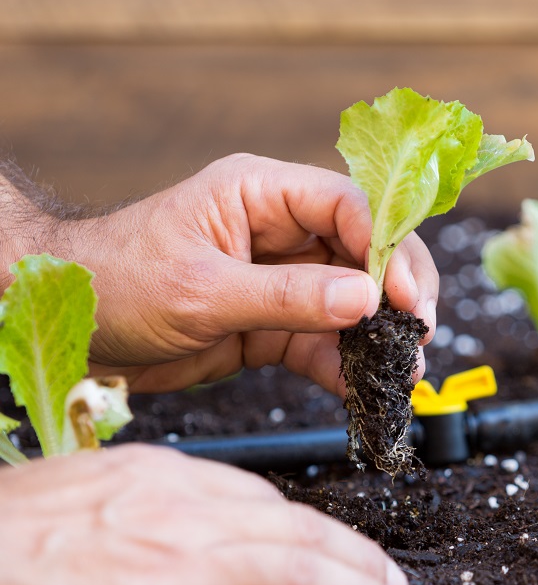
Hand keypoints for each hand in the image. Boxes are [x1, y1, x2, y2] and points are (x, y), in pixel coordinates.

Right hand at [0, 445, 412, 584]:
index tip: (352, 552)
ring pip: (295, 582)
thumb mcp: (111, 481)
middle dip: (362, 564)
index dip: (327, 533)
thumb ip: (183, 491)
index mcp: (172, 481)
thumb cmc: (22, 528)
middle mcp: (186, 527)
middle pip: (302, 539)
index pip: (273, 503)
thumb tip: (250, 513)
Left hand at [68, 153, 438, 392]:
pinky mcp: (273, 325)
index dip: (386, 246)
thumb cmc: (116, 282)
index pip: (347, 205)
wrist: (70, 329)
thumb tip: (365, 302)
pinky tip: (365, 391)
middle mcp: (281, 232)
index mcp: (261, 194)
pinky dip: (345, 367)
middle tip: (420, 332)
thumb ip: (287, 297)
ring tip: (406, 373)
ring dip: (381, 338)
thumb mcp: (201, 290)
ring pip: (352, 303)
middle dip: (397, 291)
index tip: (403, 296)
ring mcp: (281, 280)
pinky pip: (322, 343)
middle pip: (365, 252)